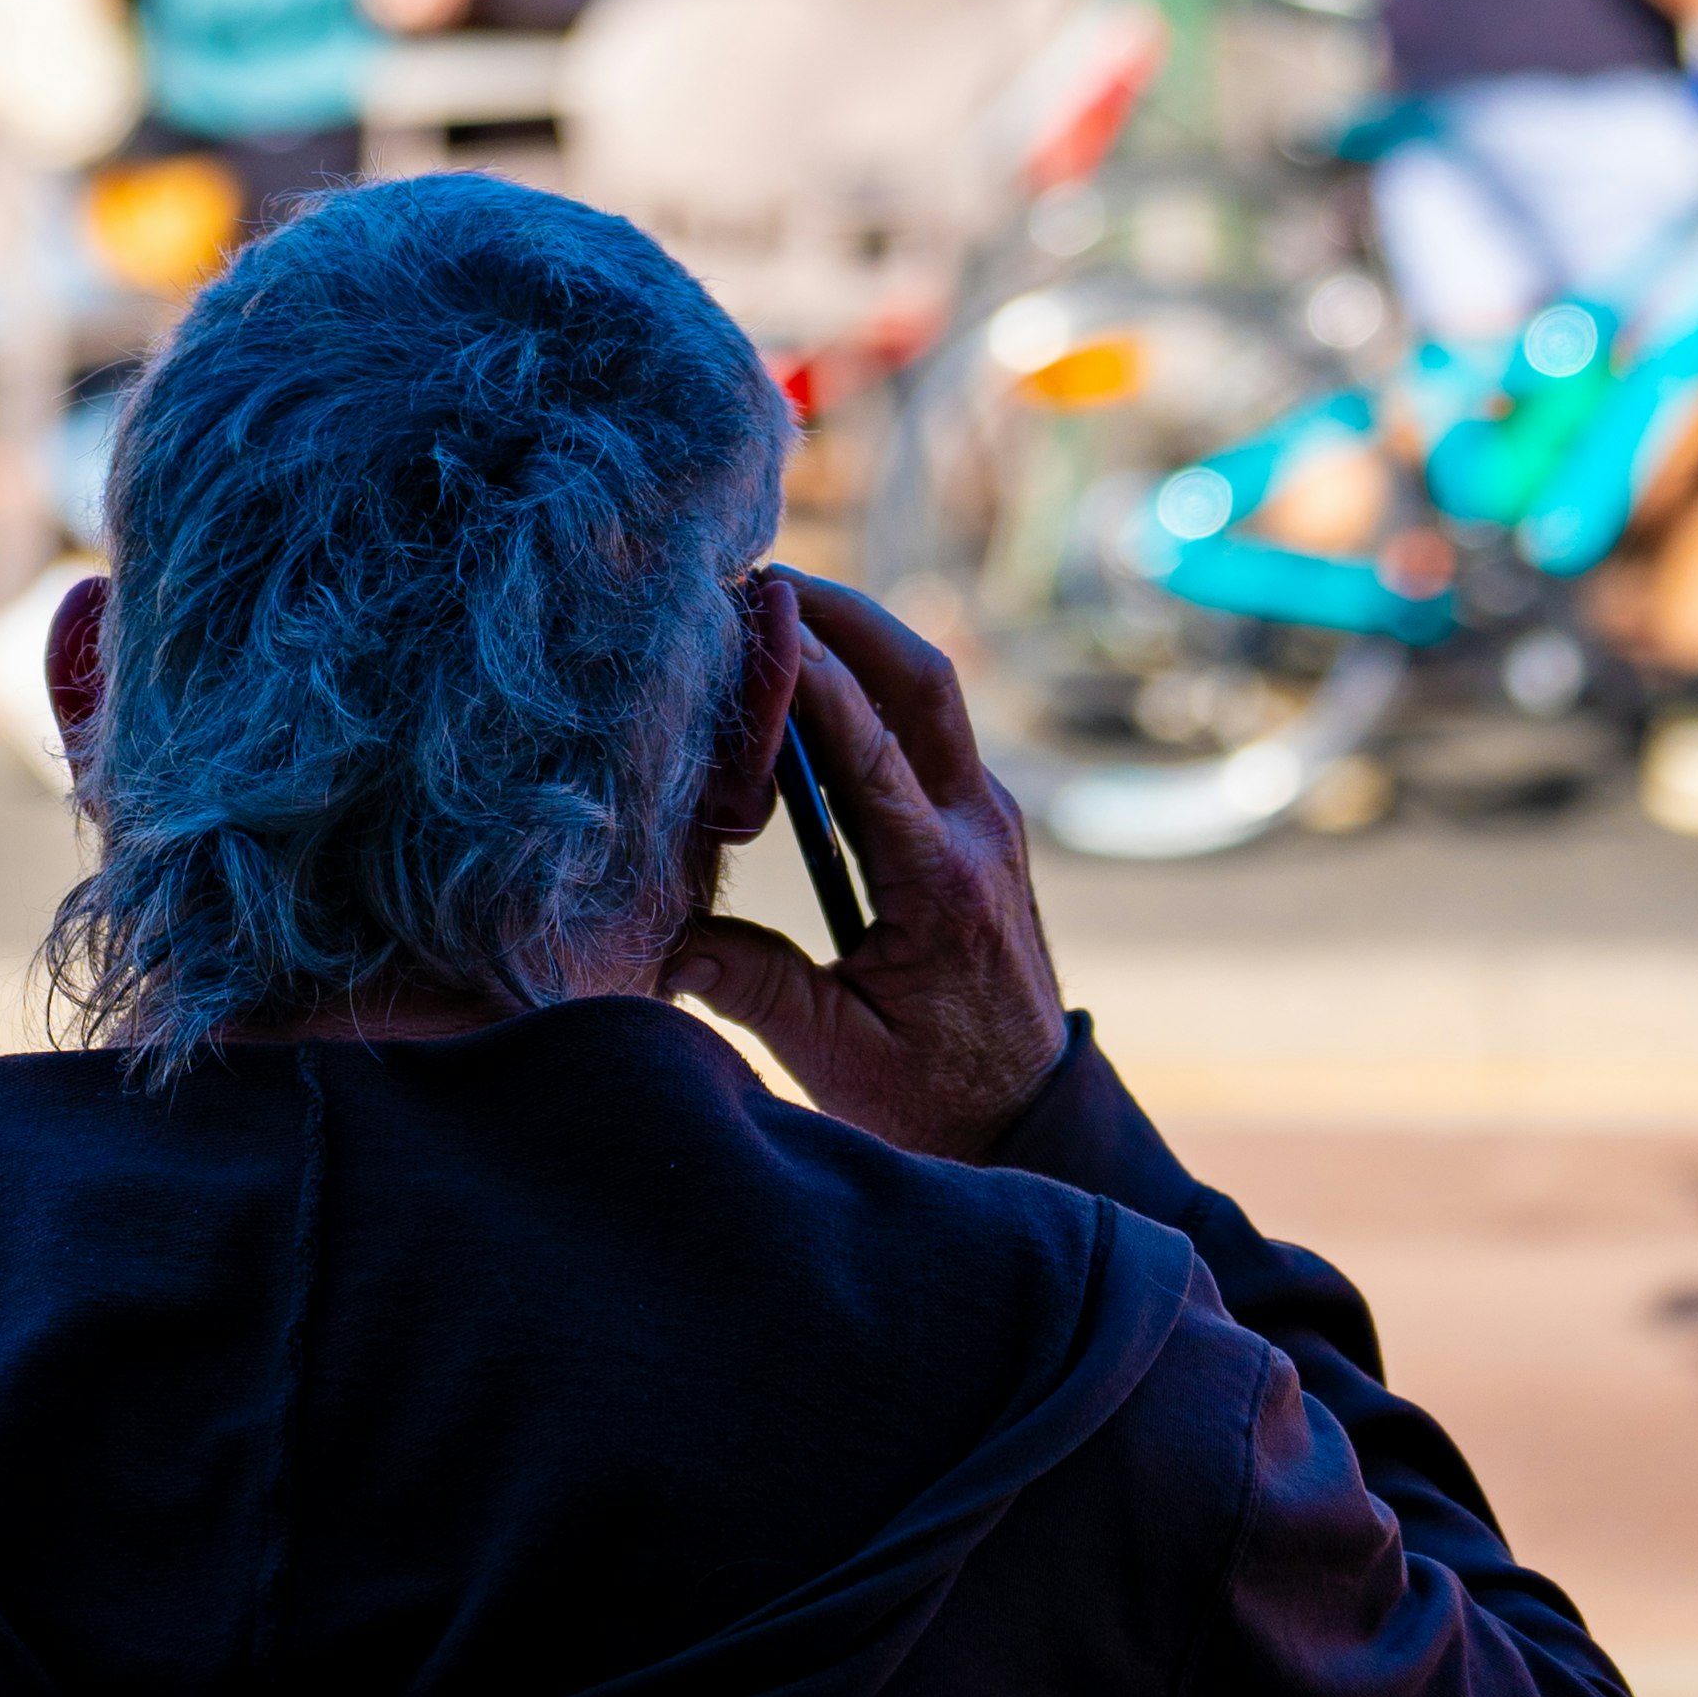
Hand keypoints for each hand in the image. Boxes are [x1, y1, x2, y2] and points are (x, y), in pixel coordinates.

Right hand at [662, 576, 1071, 1159]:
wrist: (1034, 1116)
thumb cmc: (937, 1099)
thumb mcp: (839, 1055)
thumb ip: (754, 986)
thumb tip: (663, 936)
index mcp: (943, 882)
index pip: (870, 749)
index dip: (808, 677)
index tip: (748, 623)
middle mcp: (979, 830)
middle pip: (922, 682)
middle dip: (846, 616)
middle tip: (760, 580)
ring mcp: (989, 819)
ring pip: (930, 692)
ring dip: (859, 638)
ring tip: (775, 607)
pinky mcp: (980, 822)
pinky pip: (928, 728)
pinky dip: (871, 684)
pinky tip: (809, 679)